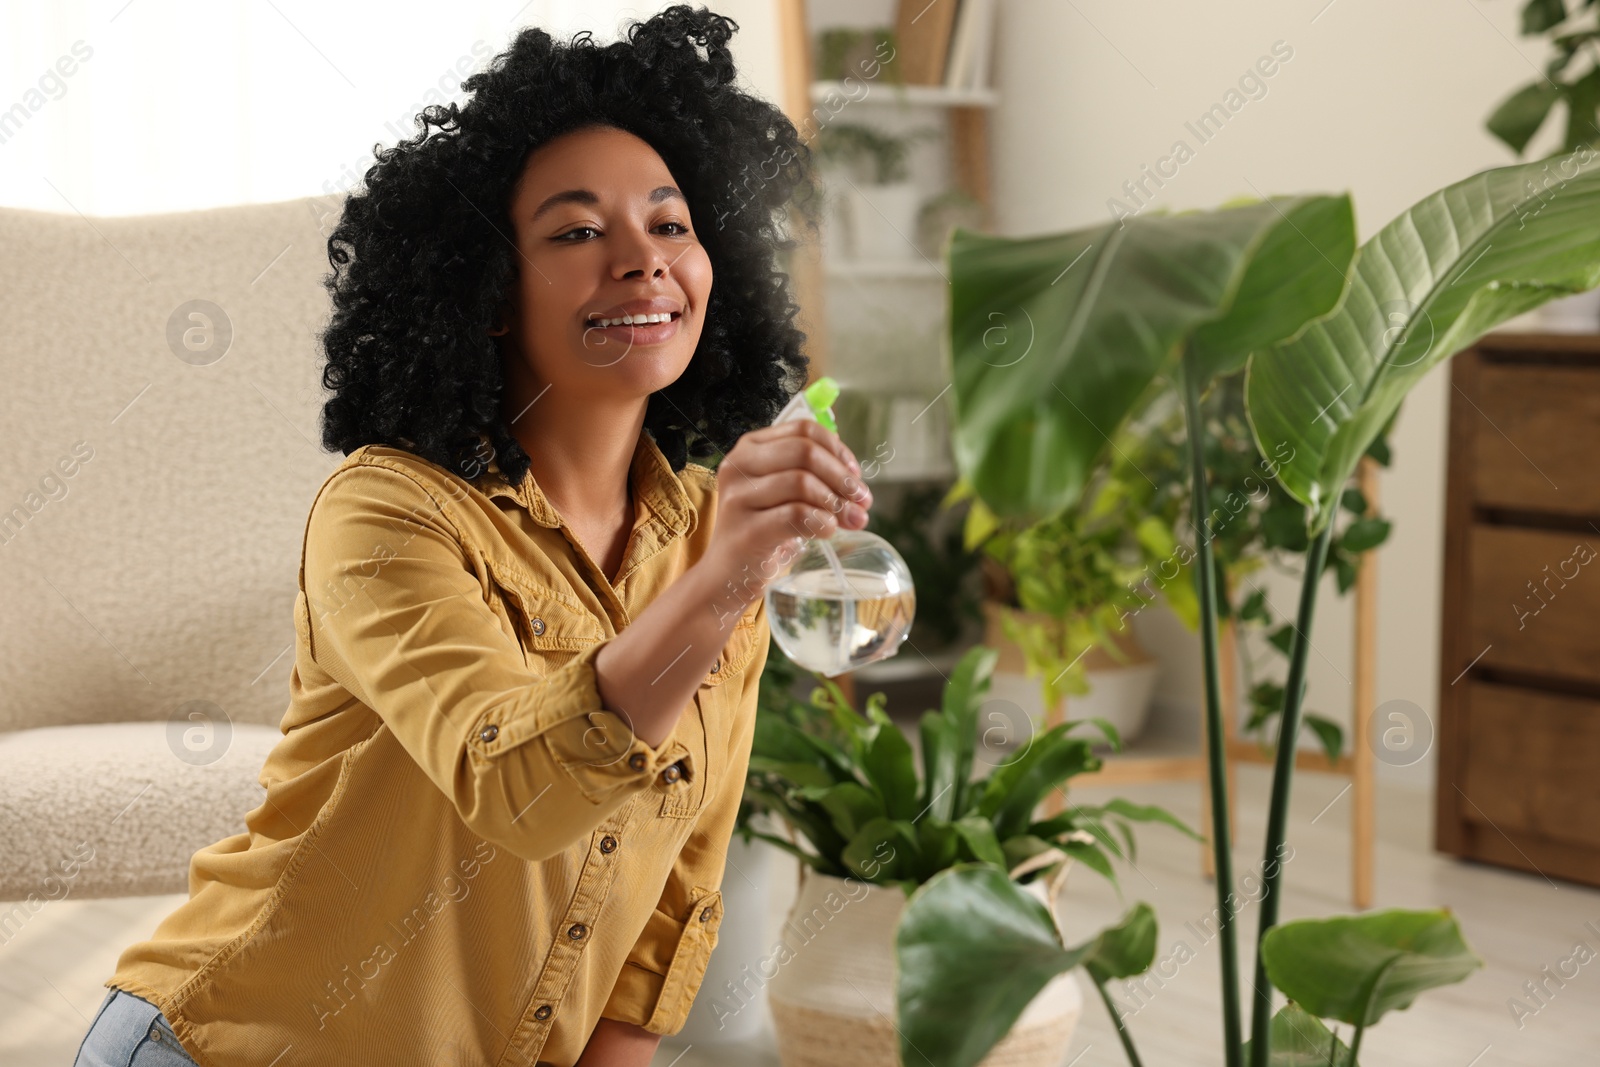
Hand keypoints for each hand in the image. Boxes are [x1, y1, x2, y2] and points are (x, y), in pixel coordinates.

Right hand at [700, 418, 873, 607]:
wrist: (727, 575)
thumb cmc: (762, 530)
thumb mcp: (782, 494)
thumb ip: (812, 477)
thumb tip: (856, 483)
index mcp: (750, 448)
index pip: (803, 430)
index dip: (837, 450)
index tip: (854, 476)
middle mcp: (738, 466)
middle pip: (804, 452)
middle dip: (841, 477)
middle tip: (861, 500)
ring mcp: (738, 499)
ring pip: (801, 482)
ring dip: (835, 502)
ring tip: (851, 520)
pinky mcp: (746, 531)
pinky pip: (795, 515)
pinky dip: (822, 522)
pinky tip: (829, 531)